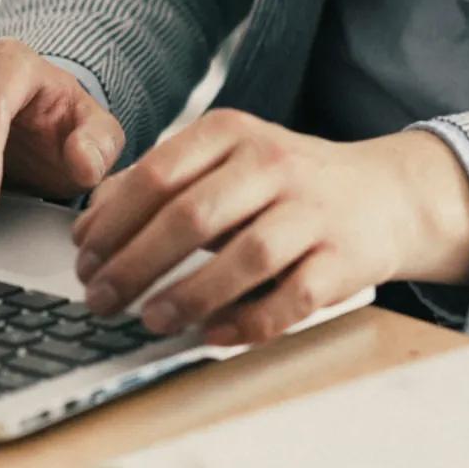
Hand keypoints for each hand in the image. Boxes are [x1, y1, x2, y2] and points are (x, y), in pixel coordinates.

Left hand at [68, 109, 468, 345]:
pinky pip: (292, 297)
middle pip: (192, 215)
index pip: (158, 174)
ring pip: (244, 255)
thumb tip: (92, 220)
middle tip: (100, 299)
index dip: (113, 220)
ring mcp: (312, 211)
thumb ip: (163, 181)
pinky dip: (248, 321)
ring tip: (149, 320)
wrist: (385, 193)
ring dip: (189, 294)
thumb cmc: (286, 182)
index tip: (82, 257)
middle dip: (135, 263)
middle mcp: (272, 163)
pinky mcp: (342, 259)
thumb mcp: (227, 159)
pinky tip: (211, 335)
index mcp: (232, 132)